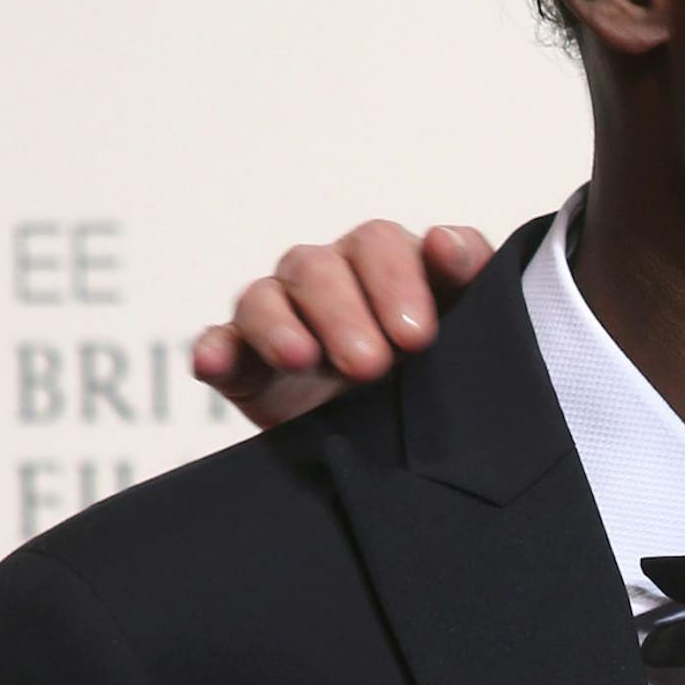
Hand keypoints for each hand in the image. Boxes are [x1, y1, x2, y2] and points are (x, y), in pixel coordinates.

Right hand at [191, 220, 491, 429]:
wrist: (399, 443)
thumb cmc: (438, 367)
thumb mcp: (468, 324)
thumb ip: (470, 274)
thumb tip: (445, 240)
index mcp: (385, 263)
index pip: (380, 246)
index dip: (396, 280)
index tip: (418, 332)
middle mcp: (330, 278)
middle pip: (320, 268)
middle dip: (345, 314)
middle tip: (372, 365)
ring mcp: (282, 315)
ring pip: (266, 298)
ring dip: (281, 327)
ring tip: (302, 359)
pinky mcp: (243, 358)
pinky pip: (221, 341)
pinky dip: (215, 349)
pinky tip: (215, 362)